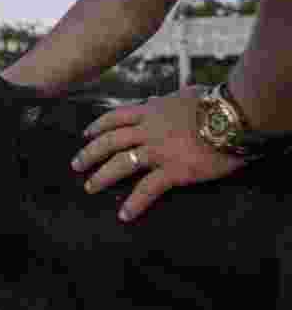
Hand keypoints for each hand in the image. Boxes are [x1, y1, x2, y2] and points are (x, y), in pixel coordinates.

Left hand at [70, 86, 247, 221]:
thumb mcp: (184, 94)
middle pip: (109, 141)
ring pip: (121, 164)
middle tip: (76, 165)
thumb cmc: (215, 103)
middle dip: (89, 154)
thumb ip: (165, 100)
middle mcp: (148, 129)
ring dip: (101, 177)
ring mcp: (159, 150)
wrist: (234, 116)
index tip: (85, 134)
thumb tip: (153, 98)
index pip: (115, 117)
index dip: (97, 126)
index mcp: (151, 110)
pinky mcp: (174, 170)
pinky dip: (134, 203)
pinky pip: (148, 189)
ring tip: (89, 188)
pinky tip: (124, 215)